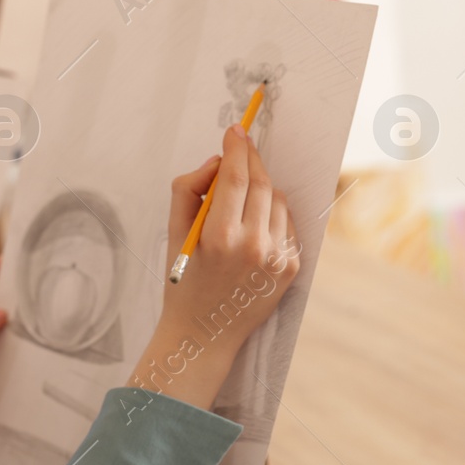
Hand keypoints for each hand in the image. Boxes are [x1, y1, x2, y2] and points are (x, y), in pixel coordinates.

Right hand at [133, 125, 300, 406]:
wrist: (204, 334)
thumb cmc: (183, 283)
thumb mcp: (173, 235)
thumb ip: (188, 190)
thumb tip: (215, 162)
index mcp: (220, 236)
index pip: (235, 176)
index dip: (236, 148)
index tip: (235, 130)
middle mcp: (254, 245)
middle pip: (261, 183)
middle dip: (250, 161)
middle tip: (240, 148)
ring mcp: (277, 258)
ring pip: (278, 200)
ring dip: (262, 188)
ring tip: (239, 199)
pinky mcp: (291, 268)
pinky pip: (286, 224)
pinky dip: (272, 215)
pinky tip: (252, 226)